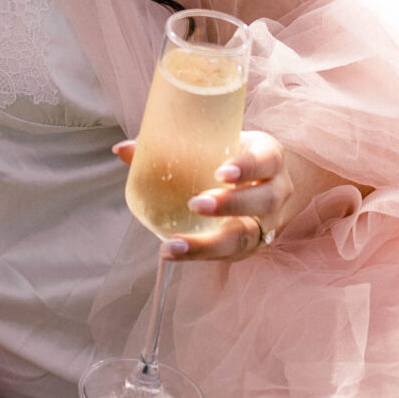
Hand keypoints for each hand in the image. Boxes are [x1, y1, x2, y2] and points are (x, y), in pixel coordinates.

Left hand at [111, 129, 298, 261]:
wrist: (269, 181)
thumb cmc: (236, 156)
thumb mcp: (218, 143)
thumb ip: (175, 146)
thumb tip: (122, 149)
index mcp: (270, 159)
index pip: (265, 161)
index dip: (247, 167)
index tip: (222, 172)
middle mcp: (276, 192)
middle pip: (261, 202)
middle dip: (230, 205)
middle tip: (196, 204)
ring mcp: (267, 224)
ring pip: (246, 237)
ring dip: (209, 243)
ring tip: (174, 244)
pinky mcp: (252, 245)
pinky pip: (230, 254)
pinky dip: (201, 254)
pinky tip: (174, 253)